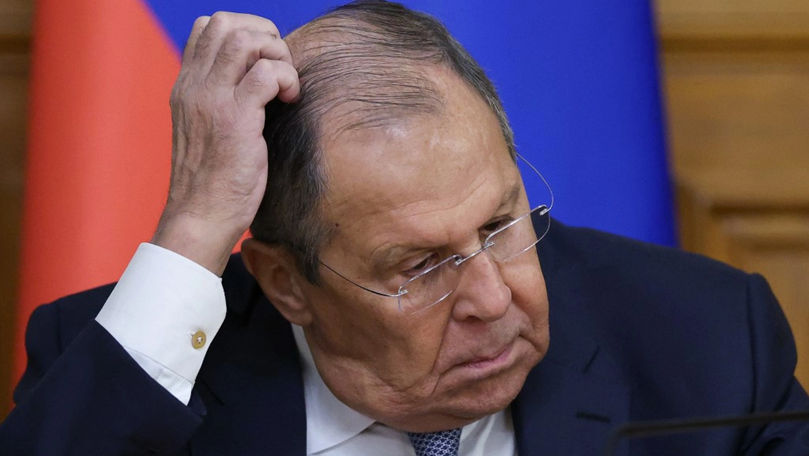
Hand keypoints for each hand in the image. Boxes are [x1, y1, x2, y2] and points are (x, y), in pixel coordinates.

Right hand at [152, 12, 299, 274]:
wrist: (200, 220)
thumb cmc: (213, 183)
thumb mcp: (208, 131)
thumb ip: (222, 101)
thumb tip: (259, 81)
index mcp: (185, 87)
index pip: (207, 27)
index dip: (245, 32)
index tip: (265, 62)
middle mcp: (193, 87)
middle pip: (226, 23)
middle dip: (265, 35)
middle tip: (280, 69)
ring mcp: (211, 101)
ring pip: (245, 40)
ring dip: (277, 54)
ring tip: (286, 86)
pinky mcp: (235, 120)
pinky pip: (266, 74)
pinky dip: (287, 79)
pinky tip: (289, 102)